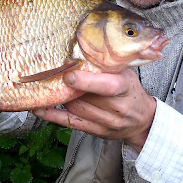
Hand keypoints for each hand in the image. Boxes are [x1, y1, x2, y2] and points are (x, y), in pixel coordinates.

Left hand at [34, 69, 155, 151]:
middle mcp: (118, 108)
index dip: (87, 82)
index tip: (69, 75)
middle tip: (50, 75)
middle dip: (67, 87)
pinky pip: (71, 123)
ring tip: (44, 86)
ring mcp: (107, 122)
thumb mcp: (126, 74)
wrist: (143, 120)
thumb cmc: (130, 90)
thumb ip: (108, 65)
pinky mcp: (96, 131)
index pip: (108, 86)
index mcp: (126, 88)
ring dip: (59, 98)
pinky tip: (39, 108)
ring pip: (77, 109)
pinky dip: (53, 116)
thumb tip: (80, 51)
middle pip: (87, 98)